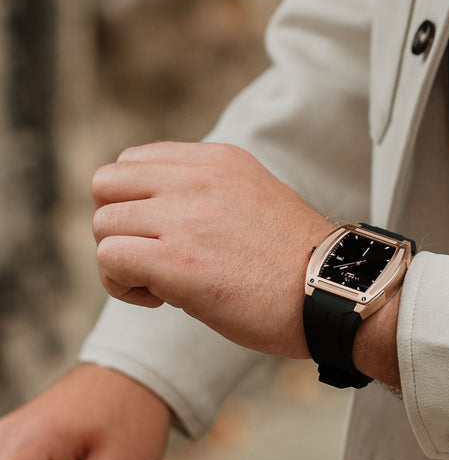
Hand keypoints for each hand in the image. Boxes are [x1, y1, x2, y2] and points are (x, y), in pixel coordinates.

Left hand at [92, 142, 333, 357]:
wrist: (335, 294)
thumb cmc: (299, 263)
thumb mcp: (255, 198)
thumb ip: (210, 193)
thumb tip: (163, 213)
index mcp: (217, 160)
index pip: (133, 162)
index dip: (135, 204)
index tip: (166, 236)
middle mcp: (196, 178)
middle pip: (105, 185)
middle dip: (117, 225)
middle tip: (151, 258)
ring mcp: (185, 217)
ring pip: (102, 225)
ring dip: (120, 260)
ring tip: (159, 285)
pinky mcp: (176, 261)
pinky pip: (110, 260)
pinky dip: (121, 286)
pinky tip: (158, 300)